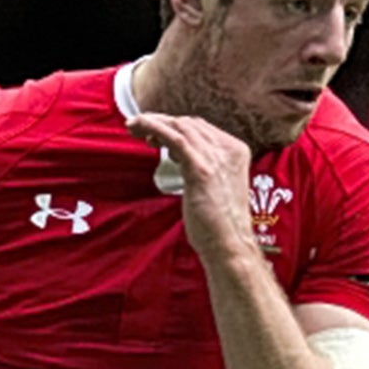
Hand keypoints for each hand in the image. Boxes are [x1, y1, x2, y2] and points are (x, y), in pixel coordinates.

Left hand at [126, 110, 255, 260]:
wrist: (230, 246)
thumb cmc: (219, 227)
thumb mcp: (214, 188)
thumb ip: (201, 168)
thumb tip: (178, 156)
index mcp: (236, 151)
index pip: (201, 128)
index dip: (175, 126)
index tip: (155, 133)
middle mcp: (228, 149)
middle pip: (189, 124)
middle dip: (161, 122)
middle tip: (138, 129)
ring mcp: (216, 157)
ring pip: (180, 127)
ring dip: (152, 123)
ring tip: (133, 128)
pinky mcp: (201, 168)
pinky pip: (174, 138)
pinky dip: (153, 127)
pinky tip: (139, 127)